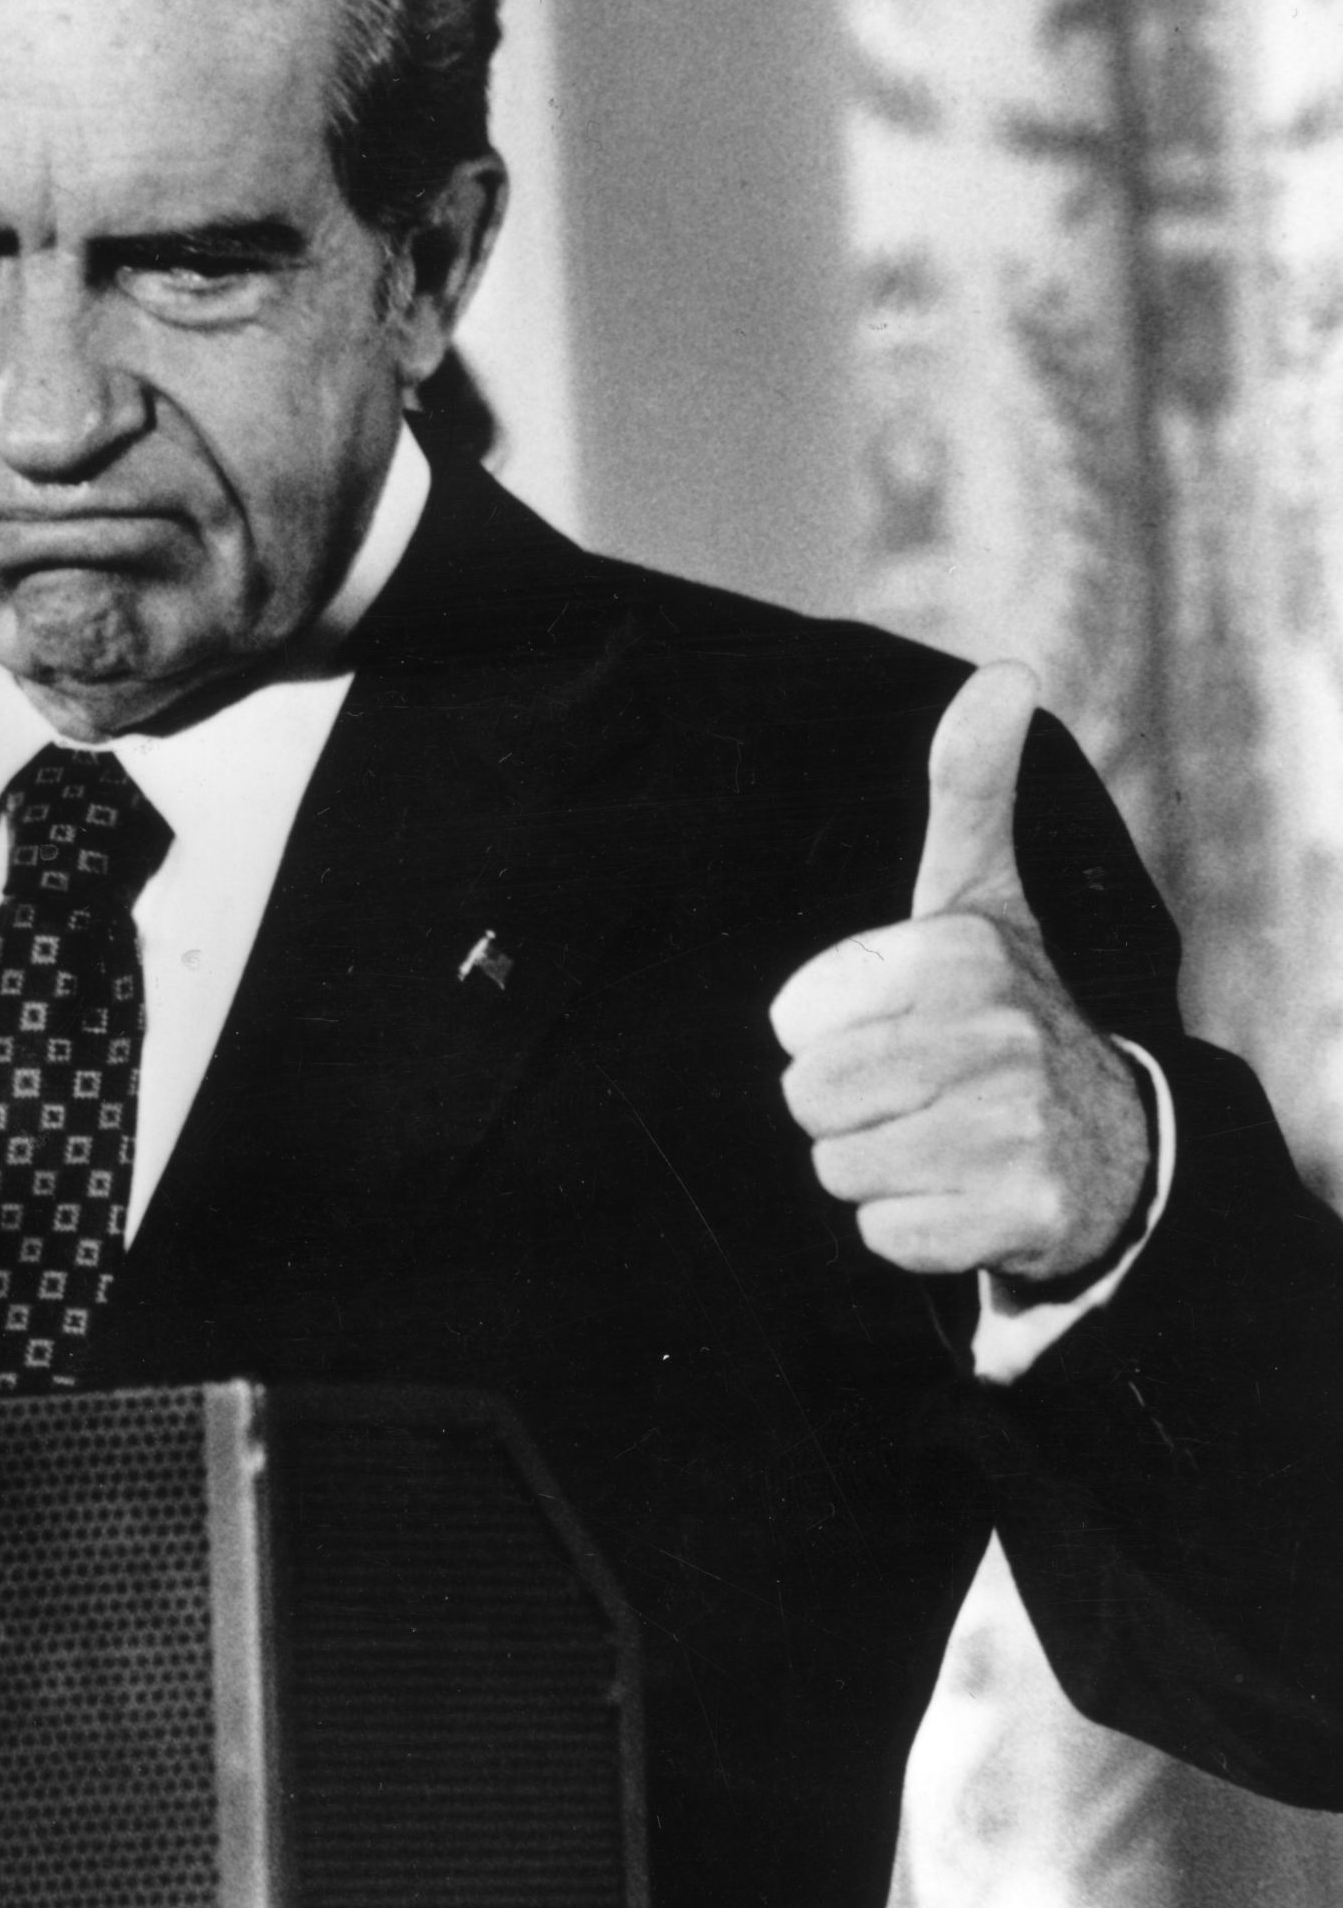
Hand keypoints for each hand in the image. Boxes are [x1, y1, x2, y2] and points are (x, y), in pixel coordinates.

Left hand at [770, 663, 1150, 1283]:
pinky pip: (887, 1236)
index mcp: (965, 959)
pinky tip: (963, 1195)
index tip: (898, 1036)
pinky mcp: (1024, 1214)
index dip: (824, 1048)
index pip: (797, 1037)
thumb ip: (970, 787)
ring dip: (872, 1169)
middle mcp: (999, 1038)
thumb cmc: (1005, 1008)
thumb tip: (1004, 672)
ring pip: (840, 1171)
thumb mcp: (981, 896)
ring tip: (937, 1138)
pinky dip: (910, 1230)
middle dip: (842, 1113)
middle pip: (810, 1105)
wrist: (1110, 1142)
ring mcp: (1017, 1129)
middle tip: (911, 1095)